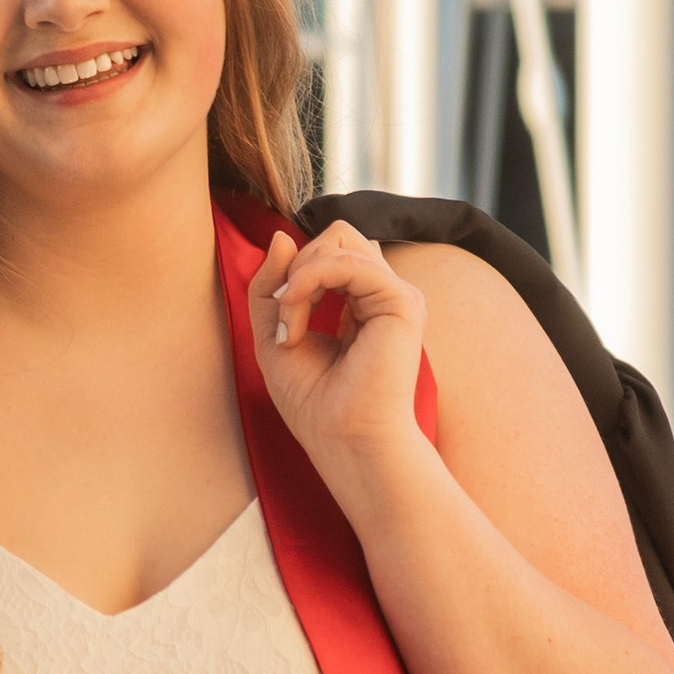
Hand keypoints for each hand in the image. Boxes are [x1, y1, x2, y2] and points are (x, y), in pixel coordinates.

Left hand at [247, 224, 430, 488]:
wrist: (342, 441)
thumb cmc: (314, 401)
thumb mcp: (273, 332)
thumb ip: (271, 284)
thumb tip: (282, 233)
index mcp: (360, 300)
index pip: (326, 250)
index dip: (292, 270)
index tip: (277, 317)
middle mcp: (382, 293)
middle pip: (335, 234)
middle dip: (296, 267)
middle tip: (282, 315)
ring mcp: (396, 295)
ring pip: (339, 239)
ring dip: (298, 279)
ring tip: (289, 326)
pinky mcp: (403, 302)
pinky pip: (348, 261)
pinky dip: (310, 280)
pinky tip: (296, 319)